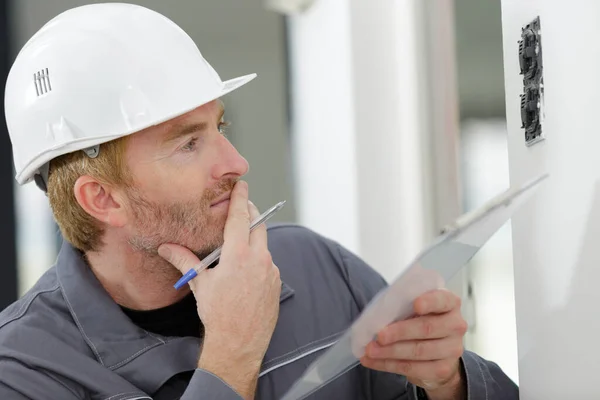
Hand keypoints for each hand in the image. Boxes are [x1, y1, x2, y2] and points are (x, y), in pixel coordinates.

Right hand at [158, 180, 280, 398]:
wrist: (238, 344)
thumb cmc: (217, 313)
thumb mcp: (200, 284)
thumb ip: (184, 260)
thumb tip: (165, 247)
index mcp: (238, 254)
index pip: (240, 217)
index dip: (241, 198)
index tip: (242, 185)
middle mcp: (259, 259)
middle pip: (258, 225)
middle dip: (251, 213)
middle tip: (243, 208)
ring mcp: (271, 270)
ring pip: (263, 245)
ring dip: (254, 241)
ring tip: (239, 247)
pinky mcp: (276, 282)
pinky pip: (268, 263)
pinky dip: (259, 261)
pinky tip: (247, 273)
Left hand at [360, 289, 467, 399]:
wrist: (440, 353)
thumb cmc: (422, 321)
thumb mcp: (417, 309)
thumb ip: (405, 306)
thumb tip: (377, 315)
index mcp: (450, 303)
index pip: (443, 300)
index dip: (430, 302)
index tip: (415, 304)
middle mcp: (455, 325)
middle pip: (427, 328)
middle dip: (399, 332)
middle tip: (379, 336)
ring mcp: (452, 349)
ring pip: (418, 351)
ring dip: (390, 351)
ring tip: (370, 350)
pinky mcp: (442, 369)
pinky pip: (413, 368)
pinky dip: (389, 364)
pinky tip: (373, 361)